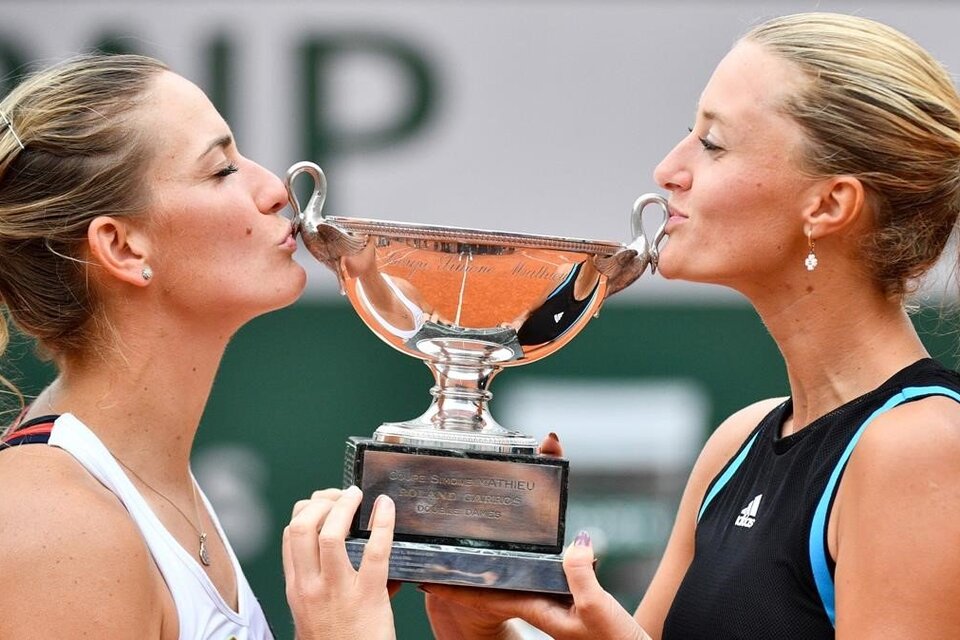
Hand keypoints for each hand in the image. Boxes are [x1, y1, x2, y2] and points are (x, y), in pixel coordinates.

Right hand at [282, 486, 396, 639]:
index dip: (306, 510)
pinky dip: (383, 523)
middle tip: (339, 496)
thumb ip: (317, 581)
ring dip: (344, 506)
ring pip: (331, 534)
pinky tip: (386, 508)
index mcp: (297, 588)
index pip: (290, 535)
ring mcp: (338, 589)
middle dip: (319, 502)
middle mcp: (311, 586)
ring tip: (357, 496)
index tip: (323, 502)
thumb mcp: (312, 612)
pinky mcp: (368, 595)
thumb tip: (334, 551)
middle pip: (301, 527)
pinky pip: (375, 551)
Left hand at [423, 531, 649, 639]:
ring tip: (468, 551)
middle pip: (492, 588)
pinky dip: (518, 569)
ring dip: (489, 570)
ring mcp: (550, 607)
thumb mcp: (598, 608)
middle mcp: (538, 608)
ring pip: (510, 584)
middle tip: (442, 553)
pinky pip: (532, 582)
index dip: (456, 586)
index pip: (486, 595)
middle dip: (467, 573)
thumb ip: (581, 575)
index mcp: (537, 609)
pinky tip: (518, 559)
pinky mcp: (565, 604)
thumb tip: (574, 543)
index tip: (427, 575)